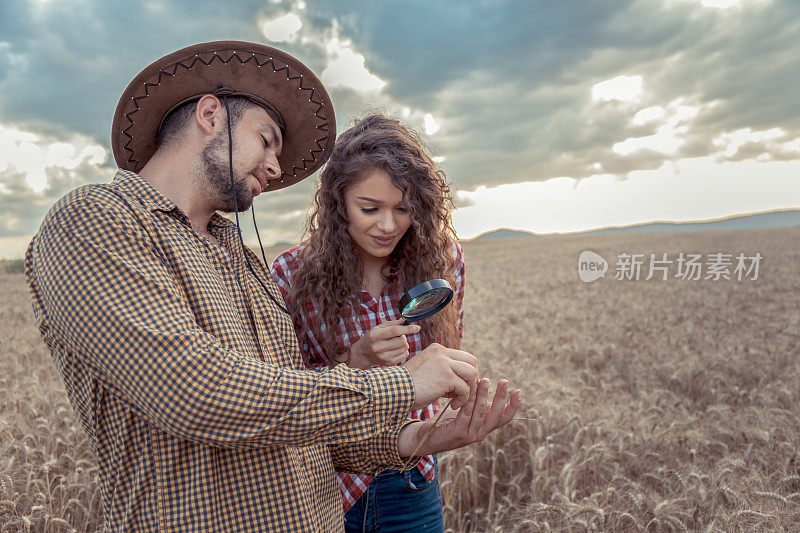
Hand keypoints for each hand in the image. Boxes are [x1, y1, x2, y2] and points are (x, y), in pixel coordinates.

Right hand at [347, 319, 420, 369]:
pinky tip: (396, 349)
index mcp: (376, 336)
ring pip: (405, 348)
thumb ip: (393, 324)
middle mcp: (379, 347)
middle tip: (397, 336)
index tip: (417, 327)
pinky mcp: (389, 363)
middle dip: (404, 337)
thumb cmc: (373, 337)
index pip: (395, 331)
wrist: (363, 353)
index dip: (408, 329)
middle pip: (402, 341)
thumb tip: (405, 320)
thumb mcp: (379, 328)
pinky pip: (405, 355)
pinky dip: (403, 350)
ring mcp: (384, 357)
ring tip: (395, 343)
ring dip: (404, 344)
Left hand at [397, 378, 520, 457]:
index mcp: (485, 427)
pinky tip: (470, 390)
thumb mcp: (466, 411)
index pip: (504, 417)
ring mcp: (470, 435)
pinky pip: (466, 415)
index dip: (513, 406)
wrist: (426, 436)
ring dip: (484, 396)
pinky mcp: (458, 433)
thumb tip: (485, 382)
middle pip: (496, 415)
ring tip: (486, 381)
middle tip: (504, 381)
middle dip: (501, 397)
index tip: (518, 390)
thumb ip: (477, 402)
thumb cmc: (446, 421)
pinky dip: (469, 402)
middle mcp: (481, 433)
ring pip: (481, 414)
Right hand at [402, 343, 477, 410]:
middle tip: (463, 392)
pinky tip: (453, 405)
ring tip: (457, 400)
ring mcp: (445, 363)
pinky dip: (463, 399)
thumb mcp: (426, 370)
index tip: (460, 386)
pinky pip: (465, 388)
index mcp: (437, 349)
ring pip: (472, 373)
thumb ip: (442, 370)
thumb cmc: (407, 386)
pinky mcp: (447, 377)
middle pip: (472, 361)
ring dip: (468, 389)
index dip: (465, 372)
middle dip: (471, 378)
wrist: (394, 390)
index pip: (463, 356)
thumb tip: (460, 382)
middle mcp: (442, 352)